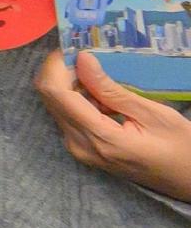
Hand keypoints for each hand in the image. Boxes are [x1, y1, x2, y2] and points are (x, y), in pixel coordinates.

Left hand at [37, 52, 190, 200]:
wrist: (189, 181)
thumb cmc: (180, 148)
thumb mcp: (153, 115)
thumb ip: (112, 90)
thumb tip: (82, 59)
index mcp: (98, 137)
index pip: (55, 92)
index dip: (57, 64)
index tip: (74, 46)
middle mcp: (79, 145)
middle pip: (50, 97)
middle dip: (62, 71)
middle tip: (88, 54)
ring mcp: (79, 150)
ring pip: (57, 105)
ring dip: (71, 84)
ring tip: (99, 72)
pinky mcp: (84, 149)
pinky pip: (69, 116)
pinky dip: (79, 99)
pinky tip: (102, 93)